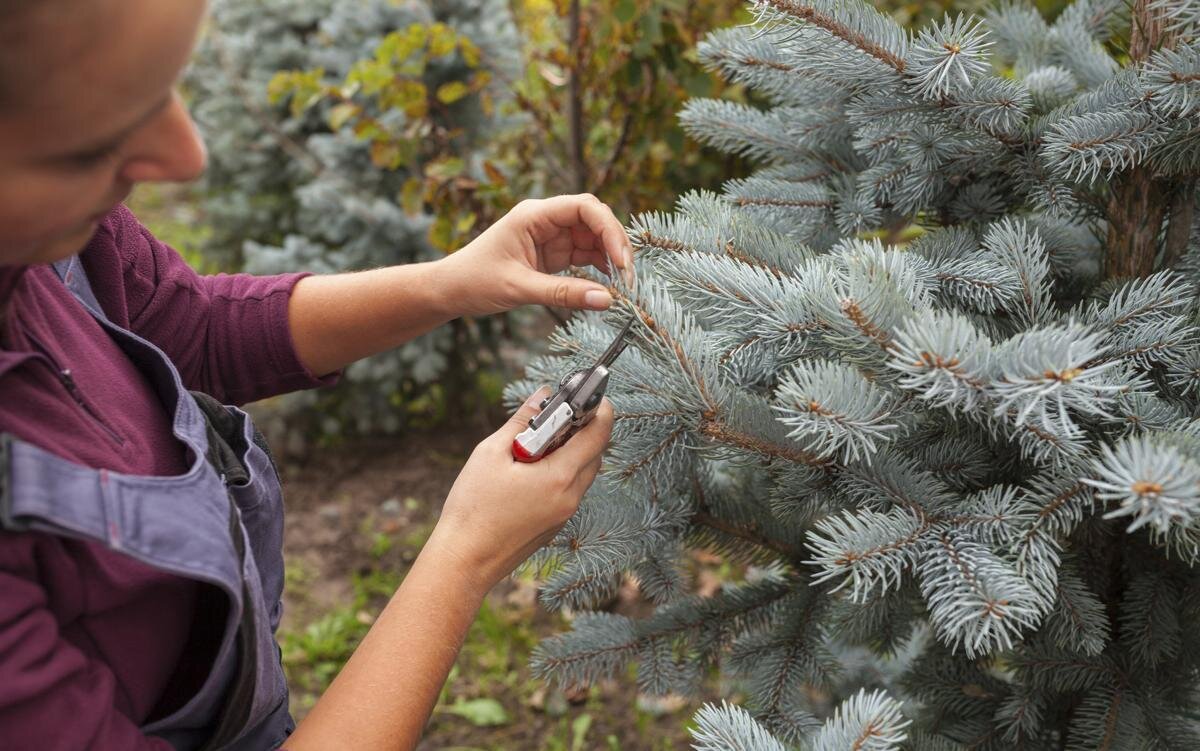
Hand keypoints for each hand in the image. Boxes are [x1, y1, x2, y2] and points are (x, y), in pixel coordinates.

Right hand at [424, 386, 613, 595]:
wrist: (464, 560)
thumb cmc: (473, 506)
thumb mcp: (491, 453)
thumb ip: (522, 421)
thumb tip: (542, 395)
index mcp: (559, 477)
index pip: (598, 435)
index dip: (599, 410)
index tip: (590, 394)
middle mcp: (570, 497)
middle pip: (595, 453)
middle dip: (584, 428)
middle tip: (559, 412)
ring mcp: (565, 514)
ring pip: (583, 472)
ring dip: (572, 450)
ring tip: (539, 440)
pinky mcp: (556, 524)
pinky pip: (570, 489)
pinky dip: (562, 471)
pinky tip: (533, 467)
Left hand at [436, 194, 634, 317]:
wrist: (450, 290)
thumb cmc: (475, 281)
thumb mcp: (520, 289)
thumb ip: (564, 294)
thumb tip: (607, 300)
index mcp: (533, 214)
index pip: (584, 207)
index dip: (609, 229)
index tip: (621, 260)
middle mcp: (545, 220)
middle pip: (594, 220)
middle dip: (615, 243)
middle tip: (628, 276)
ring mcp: (550, 236)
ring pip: (593, 238)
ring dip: (610, 257)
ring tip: (622, 285)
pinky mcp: (552, 253)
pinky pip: (584, 255)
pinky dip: (599, 268)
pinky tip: (608, 284)